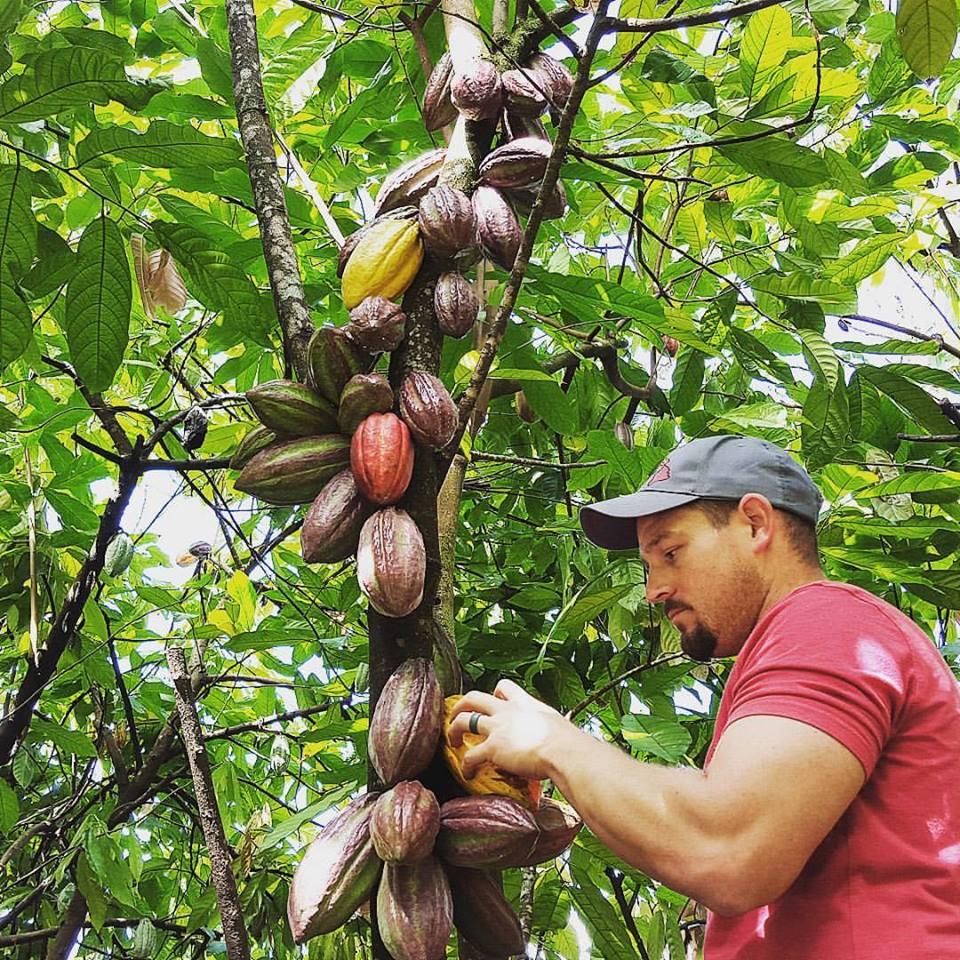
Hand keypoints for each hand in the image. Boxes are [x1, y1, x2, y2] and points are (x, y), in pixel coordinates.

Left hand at [447, 679, 571, 781]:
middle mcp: (506, 711)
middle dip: (461, 705)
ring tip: (452, 741)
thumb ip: (548, 727)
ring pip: (464, 721)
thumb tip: (559, 740)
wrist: (564, 751)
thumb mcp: (555, 724)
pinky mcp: (492, 748)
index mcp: (523, 703)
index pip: (504, 686)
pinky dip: (465, 765)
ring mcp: (497, 728)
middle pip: (474, 698)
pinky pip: (470, 755)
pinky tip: (467, 772)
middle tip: (456, 714)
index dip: (494, 693)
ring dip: (454, 730)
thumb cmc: (567, 741)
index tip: (492, 701)